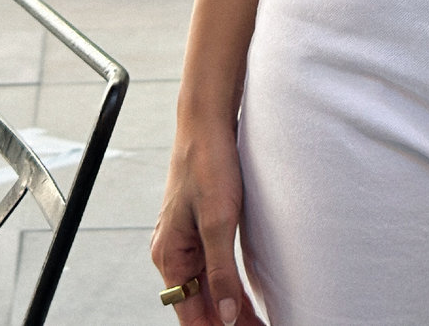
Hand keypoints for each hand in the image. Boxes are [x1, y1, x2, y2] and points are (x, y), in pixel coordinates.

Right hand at [151, 123, 264, 325]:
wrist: (207, 123)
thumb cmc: (209, 164)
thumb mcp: (219, 220)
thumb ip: (221, 271)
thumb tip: (224, 316)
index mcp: (170, 255)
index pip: (190, 315)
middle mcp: (174, 253)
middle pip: (199, 304)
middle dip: (227, 323)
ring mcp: (186, 241)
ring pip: (207, 288)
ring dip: (230, 308)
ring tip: (258, 322)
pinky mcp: (200, 228)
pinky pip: (212, 268)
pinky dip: (229, 286)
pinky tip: (246, 298)